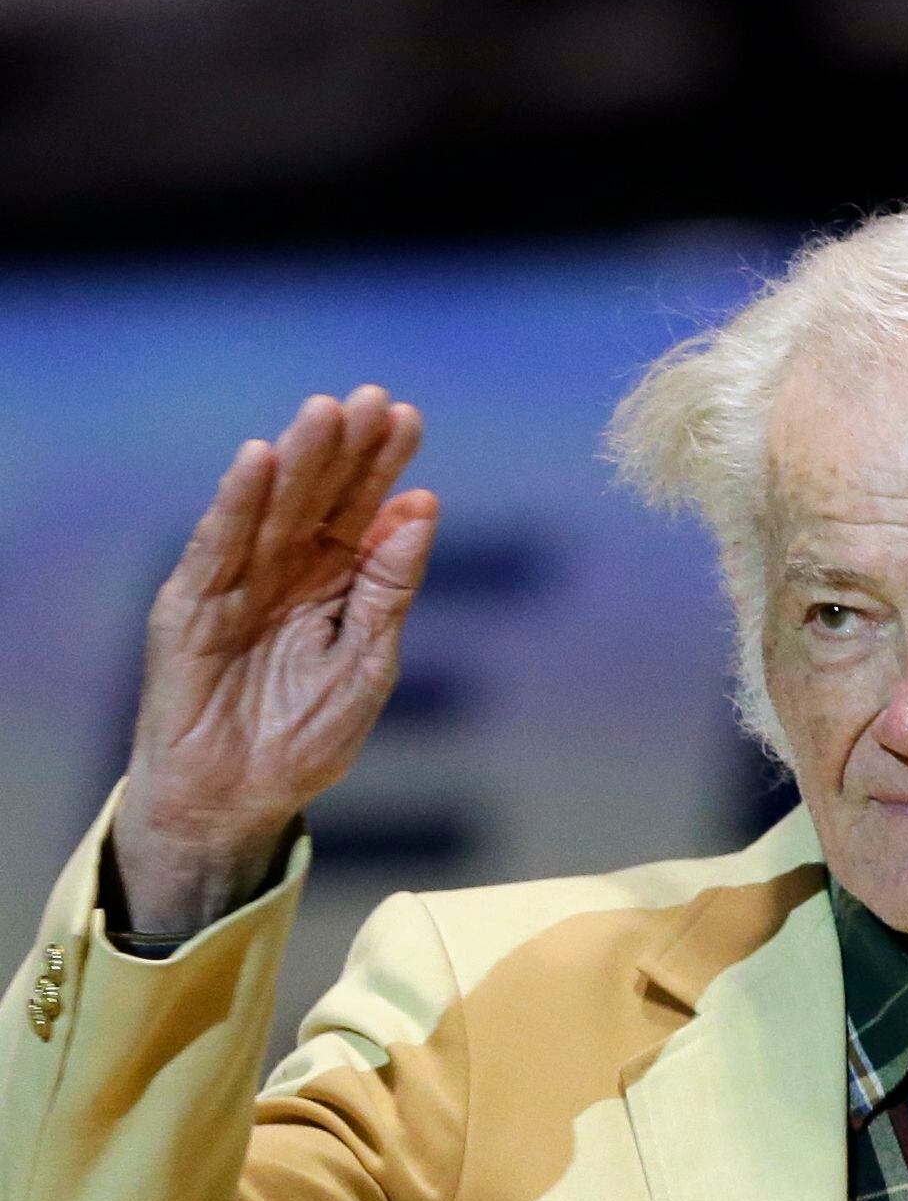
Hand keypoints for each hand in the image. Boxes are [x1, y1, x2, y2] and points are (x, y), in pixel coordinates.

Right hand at [115, 384, 438, 931]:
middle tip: (373, 400)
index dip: (382, 465)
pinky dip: (236, 504)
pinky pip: (218, 545)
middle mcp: (286, 569)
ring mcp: (238, 581)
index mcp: (335, 582)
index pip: (362, 510)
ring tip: (326, 412)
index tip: (407, 418)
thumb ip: (388, 590)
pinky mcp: (193, 603)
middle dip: (346, 449)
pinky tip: (259, 461)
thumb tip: (422, 511)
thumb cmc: (304, 739)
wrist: (236, 800)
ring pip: (272, 508)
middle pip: (319, 496)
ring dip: (298, 459)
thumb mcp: (365, 665)